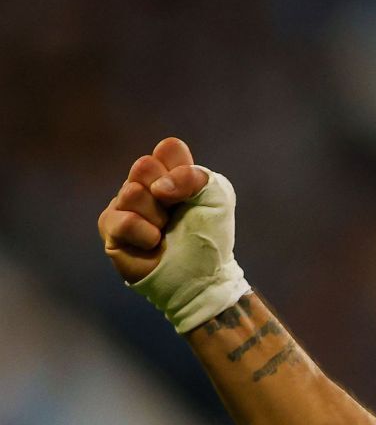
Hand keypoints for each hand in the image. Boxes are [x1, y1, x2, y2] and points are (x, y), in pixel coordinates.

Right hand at [99, 137, 210, 283]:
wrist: (200, 276)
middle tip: (176, 214)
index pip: (169, 148)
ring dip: (157, 217)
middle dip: (168, 193)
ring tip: (165, 232)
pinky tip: (153, 244)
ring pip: (132, 192)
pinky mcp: (111, 229)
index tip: (195, 193)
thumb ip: (194, 176)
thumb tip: (157, 187)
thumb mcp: (216, 198)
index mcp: (171, 172)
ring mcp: (124, 204)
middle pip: (144, 165)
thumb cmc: (209, 237)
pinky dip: (146, 235)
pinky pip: (124, 220)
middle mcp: (144, 184)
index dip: (183, 170)